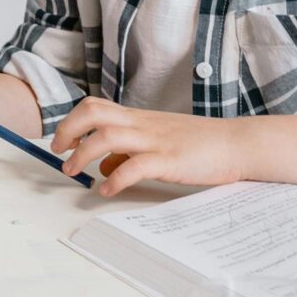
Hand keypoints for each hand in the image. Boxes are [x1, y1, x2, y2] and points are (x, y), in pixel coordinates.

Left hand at [53, 98, 244, 197]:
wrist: (237, 144)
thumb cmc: (200, 144)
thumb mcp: (159, 141)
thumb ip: (130, 150)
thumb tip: (102, 166)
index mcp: (138, 118)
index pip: (95, 106)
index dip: (71, 121)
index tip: (60, 141)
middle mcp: (142, 124)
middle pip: (92, 113)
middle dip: (68, 131)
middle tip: (59, 152)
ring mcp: (155, 141)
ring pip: (107, 137)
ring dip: (83, 155)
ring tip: (73, 172)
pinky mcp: (170, 161)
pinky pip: (135, 167)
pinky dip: (115, 180)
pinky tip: (108, 191)